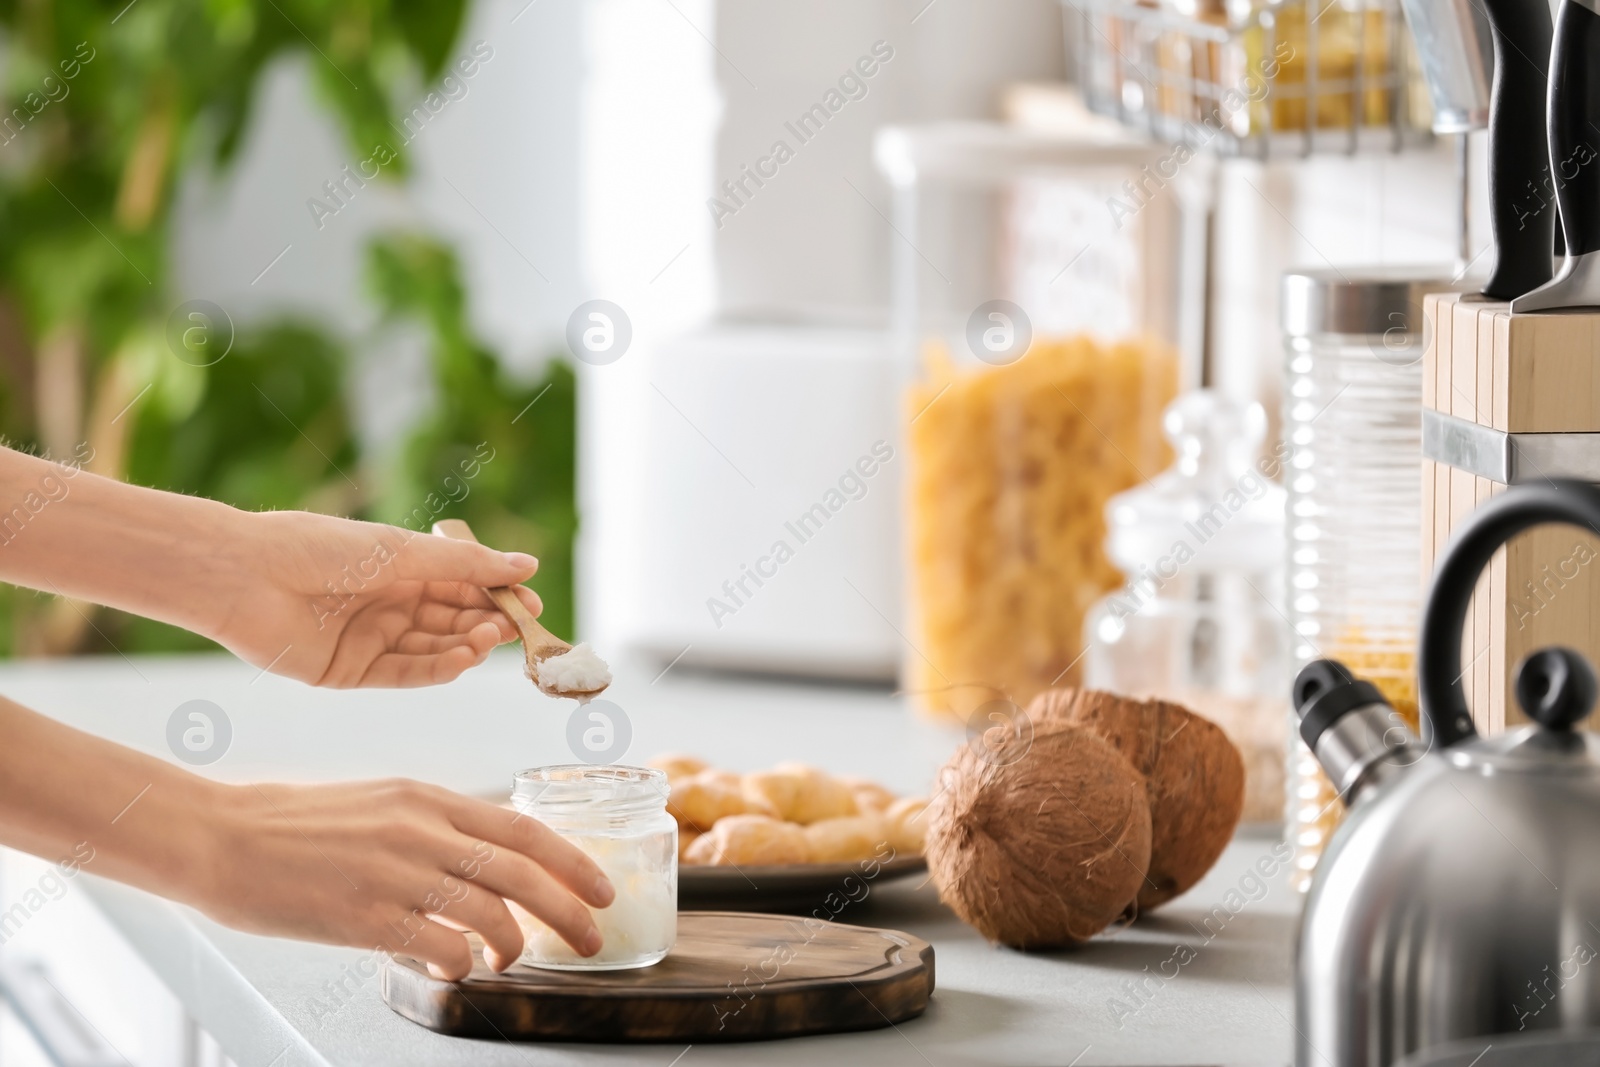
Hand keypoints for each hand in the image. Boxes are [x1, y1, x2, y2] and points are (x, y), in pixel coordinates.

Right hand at [198, 779, 614, 977]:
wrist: (222, 836)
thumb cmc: (298, 825)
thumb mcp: (381, 805)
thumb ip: (435, 828)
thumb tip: (485, 862)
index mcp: (427, 799)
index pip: (523, 827)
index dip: (572, 860)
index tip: (600, 886)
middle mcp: (420, 830)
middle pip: (521, 872)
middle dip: (568, 910)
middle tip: (590, 937)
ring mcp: (393, 873)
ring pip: (489, 912)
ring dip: (512, 945)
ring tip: (510, 959)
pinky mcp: (363, 916)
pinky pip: (439, 946)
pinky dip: (460, 963)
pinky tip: (452, 967)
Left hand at [212, 510, 542, 686]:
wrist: (245, 576)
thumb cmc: (318, 548)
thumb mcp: (402, 551)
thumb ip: (465, 566)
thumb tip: (525, 565)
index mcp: (399, 568)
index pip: (462, 586)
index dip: (497, 594)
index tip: (531, 601)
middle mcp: (388, 604)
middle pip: (453, 620)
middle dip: (488, 622)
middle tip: (518, 625)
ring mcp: (372, 639)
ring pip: (434, 649)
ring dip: (466, 645)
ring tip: (490, 637)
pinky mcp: (352, 672)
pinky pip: (405, 674)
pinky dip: (437, 669)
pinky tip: (461, 658)